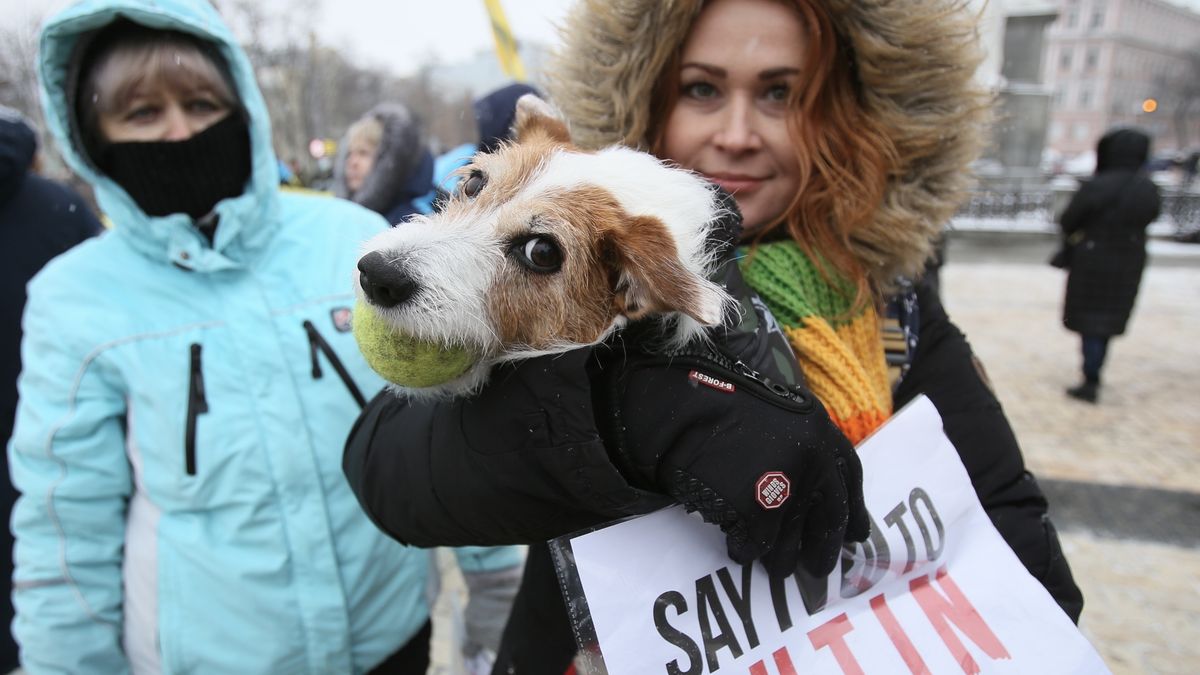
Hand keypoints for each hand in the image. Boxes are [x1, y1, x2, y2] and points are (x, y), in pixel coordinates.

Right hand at [599, 349, 868, 578]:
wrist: (684, 407)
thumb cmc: (719, 404)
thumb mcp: (775, 412)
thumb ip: (798, 444)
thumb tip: (811, 491)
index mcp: (819, 430)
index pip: (850, 478)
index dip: (853, 510)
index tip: (855, 535)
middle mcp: (813, 461)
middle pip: (829, 518)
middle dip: (824, 549)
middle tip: (817, 569)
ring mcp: (788, 487)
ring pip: (793, 541)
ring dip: (783, 559)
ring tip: (774, 567)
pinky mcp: (760, 511)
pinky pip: (756, 544)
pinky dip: (745, 549)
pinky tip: (737, 546)